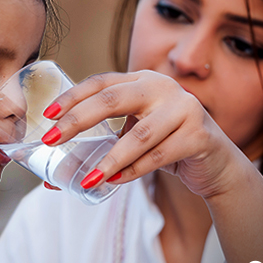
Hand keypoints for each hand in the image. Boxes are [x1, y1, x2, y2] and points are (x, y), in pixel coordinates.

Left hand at [41, 70, 249, 198]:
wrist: (216, 164)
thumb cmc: (166, 146)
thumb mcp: (135, 133)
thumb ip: (103, 142)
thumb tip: (52, 177)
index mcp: (142, 80)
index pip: (100, 82)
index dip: (72, 97)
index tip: (47, 115)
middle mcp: (162, 87)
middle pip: (112, 99)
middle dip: (77, 120)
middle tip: (51, 140)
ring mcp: (184, 108)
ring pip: (138, 136)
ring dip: (109, 160)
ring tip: (87, 179)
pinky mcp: (199, 135)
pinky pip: (159, 156)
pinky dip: (133, 171)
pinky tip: (114, 181)